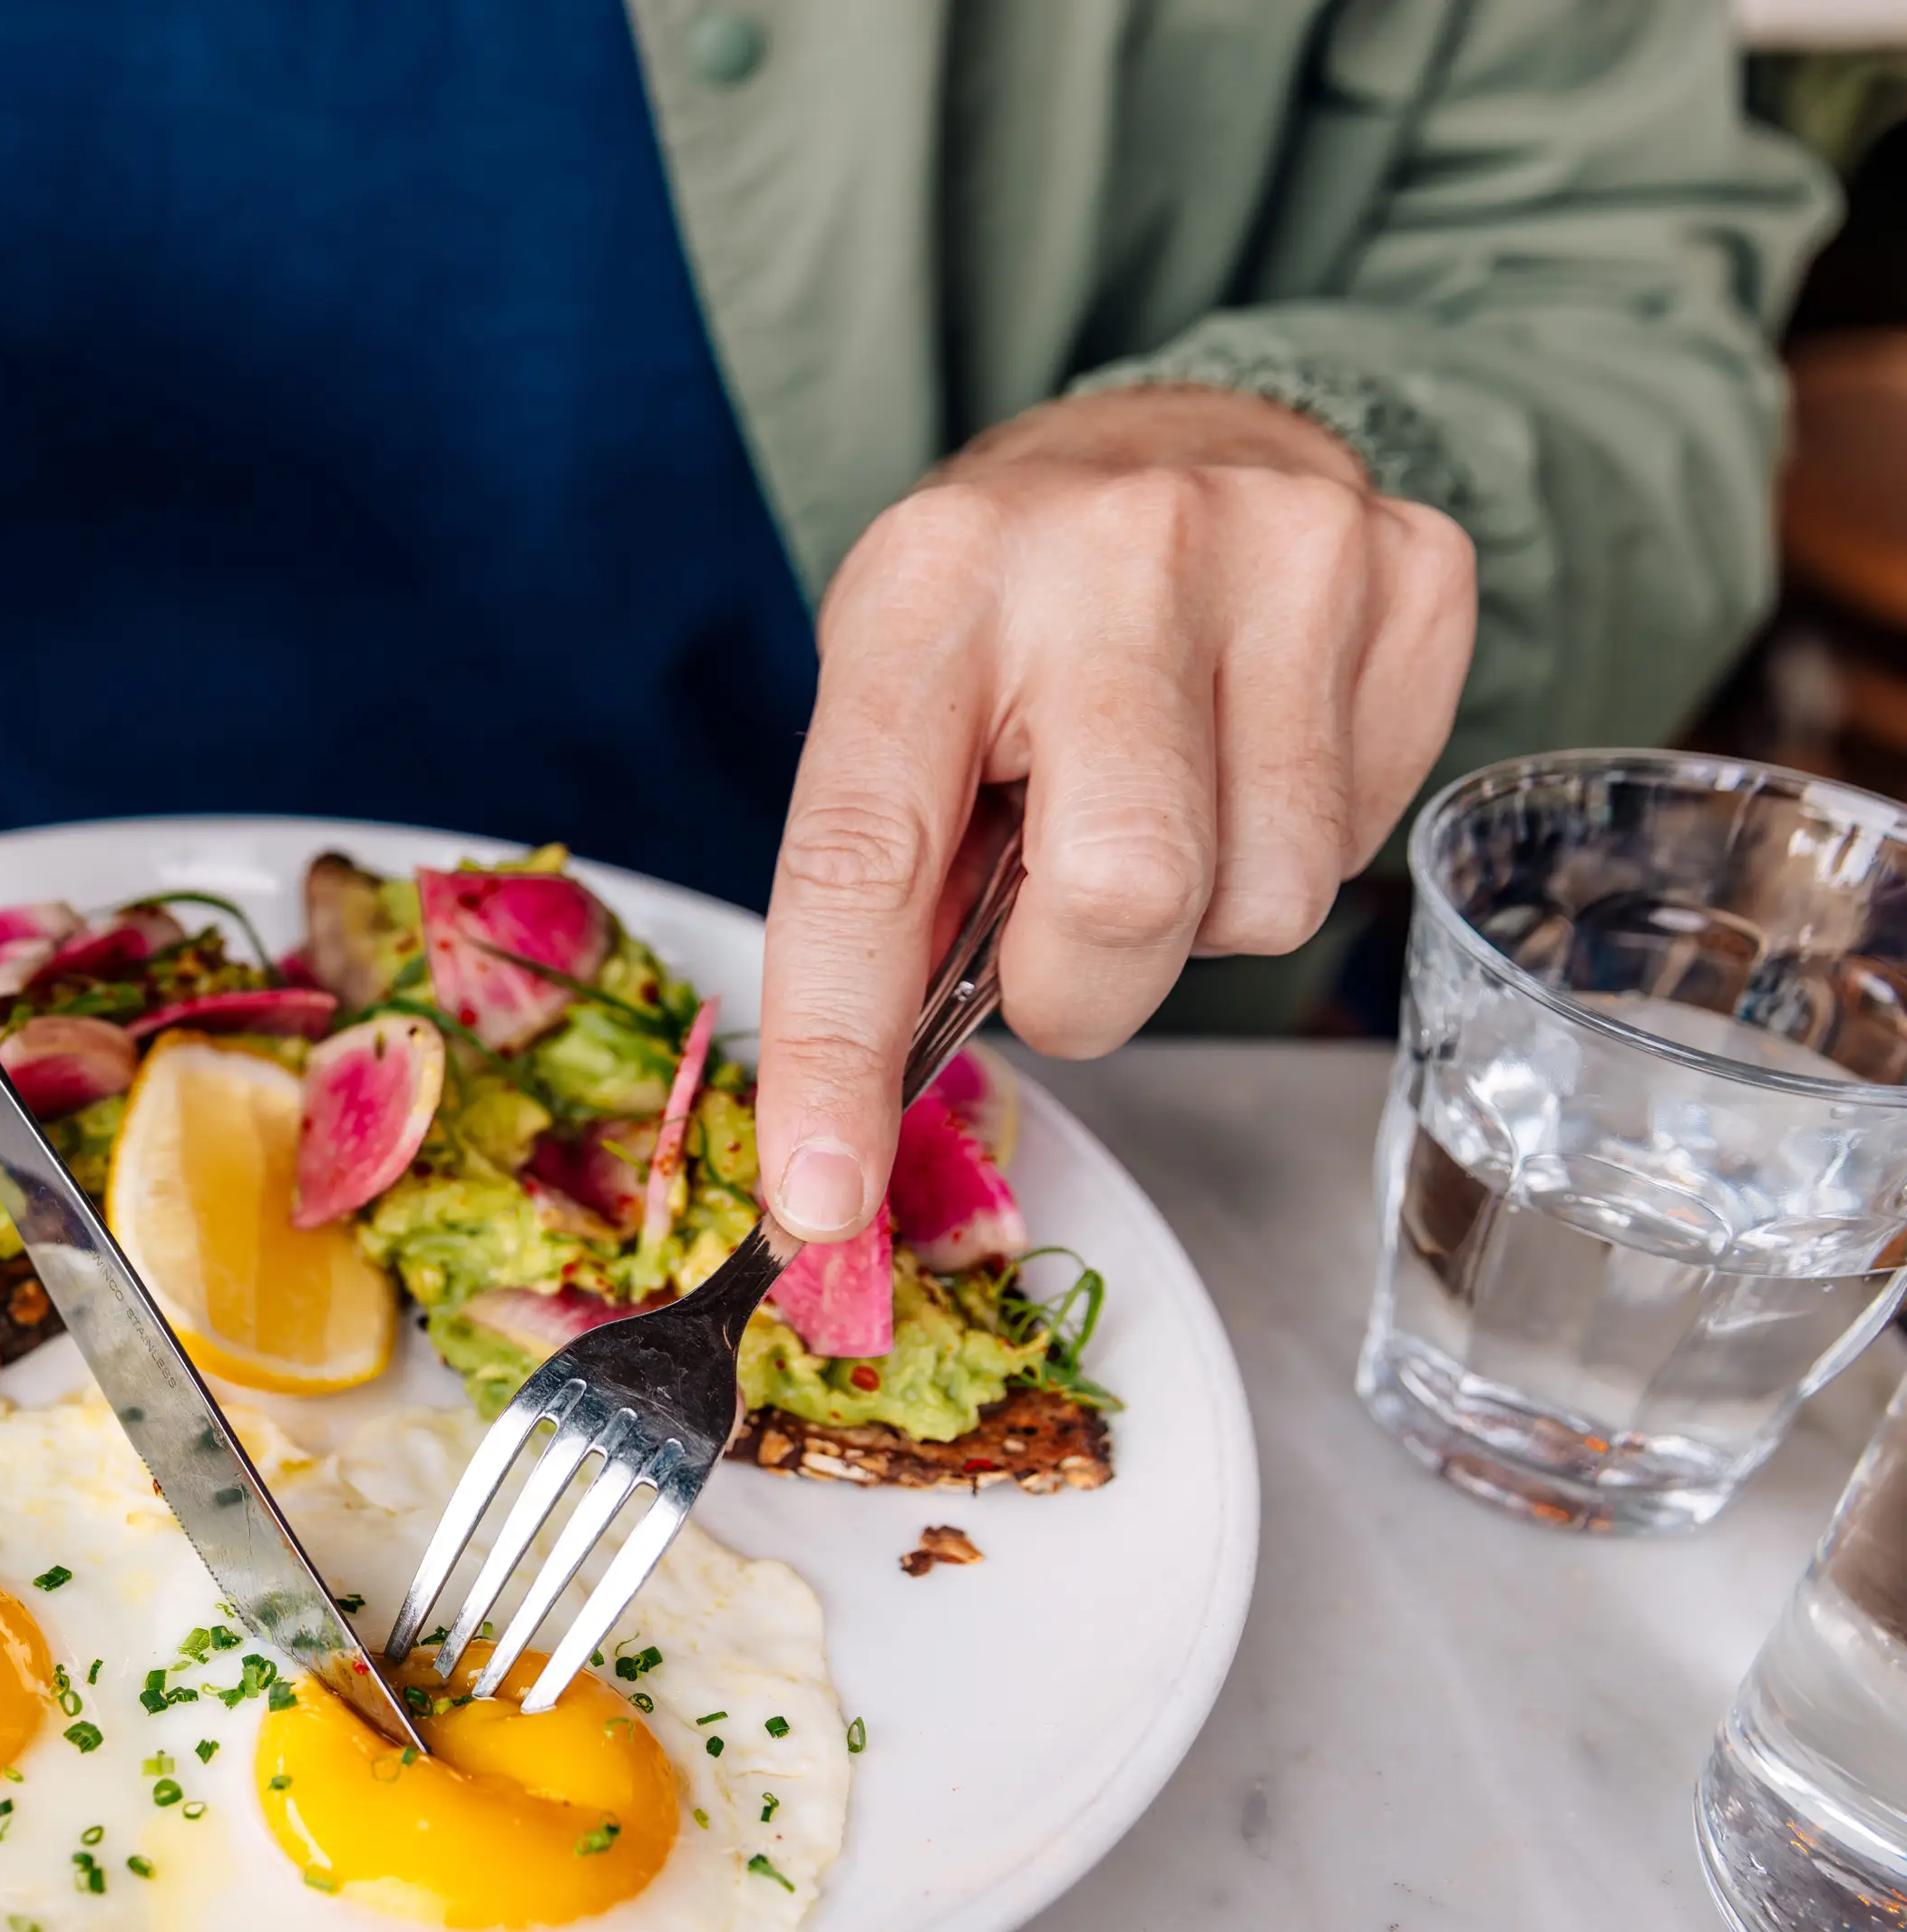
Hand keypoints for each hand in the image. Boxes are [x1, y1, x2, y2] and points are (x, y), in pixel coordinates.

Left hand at [751, 385, 1476, 1237]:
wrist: (1177, 430)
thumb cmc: (1005, 617)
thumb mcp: (898, 709)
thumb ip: (892, 894)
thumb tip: (855, 1126)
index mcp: (926, 592)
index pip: (866, 859)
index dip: (838, 1049)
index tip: (820, 1199)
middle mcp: (1106, 552)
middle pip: (1125, 894)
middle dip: (1085, 980)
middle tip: (1061, 935)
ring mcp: (1282, 548)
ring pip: (1262, 901)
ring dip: (1197, 917)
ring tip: (1160, 803)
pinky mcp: (1413, 572)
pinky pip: (1360, 840)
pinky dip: (1295, 846)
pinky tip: (1247, 753)